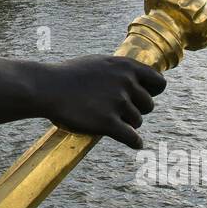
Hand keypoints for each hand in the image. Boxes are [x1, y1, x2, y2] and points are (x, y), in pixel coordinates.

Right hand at [46, 56, 166, 148]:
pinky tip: (134, 144)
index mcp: (125, 66)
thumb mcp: (99, 63)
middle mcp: (125, 83)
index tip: (142, 98)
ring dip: (126, 124)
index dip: (152, 92)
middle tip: (118, 111)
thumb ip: (120, 70)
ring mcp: (117, 103)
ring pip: (137, 122)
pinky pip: (132, 138)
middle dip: (136, 110)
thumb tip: (137, 78)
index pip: (159, 83)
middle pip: (148, 106)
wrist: (47, 88)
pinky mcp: (107, 122)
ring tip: (108, 120)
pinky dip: (134, 143)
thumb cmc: (69, 75)